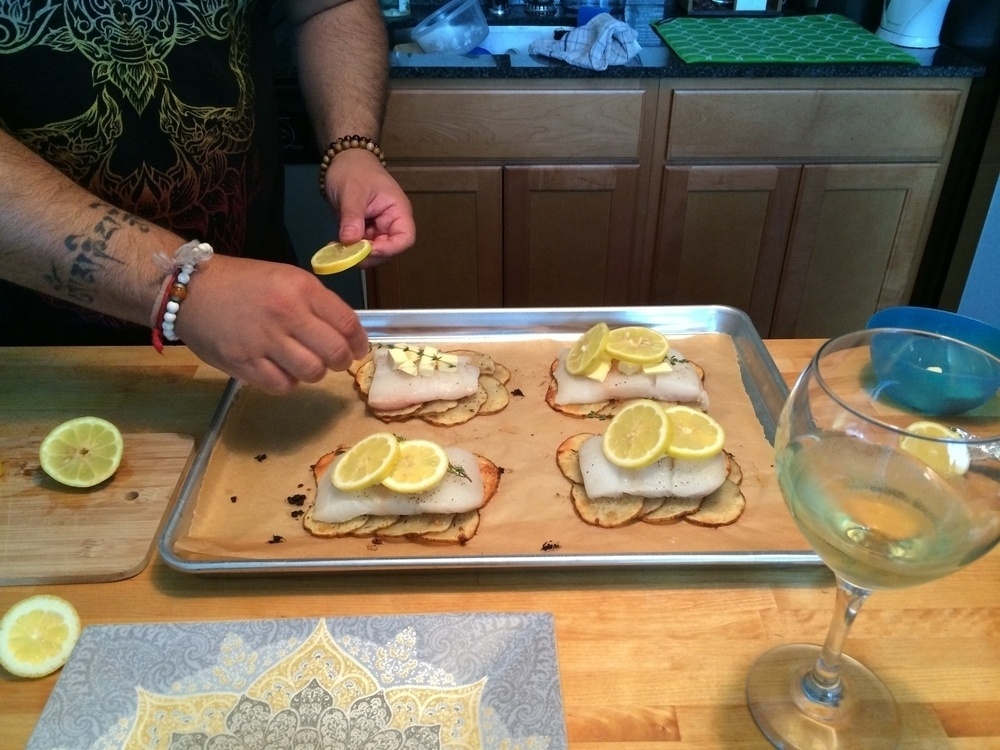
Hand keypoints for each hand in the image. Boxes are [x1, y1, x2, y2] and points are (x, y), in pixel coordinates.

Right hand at [175, 255, 368, 393]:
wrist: (191, 290)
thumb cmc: (242, 282)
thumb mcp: (285, 278)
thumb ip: (315, 303)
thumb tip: (343, 333)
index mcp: (301, 288)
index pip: (347, 323)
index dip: (359, 342)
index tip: (358, 349)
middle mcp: (287, 314)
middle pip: (334, 352)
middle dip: (342, 361)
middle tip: (336, 361)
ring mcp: (265, 340)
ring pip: (312, 372)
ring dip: (314, 373)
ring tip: (306, 364)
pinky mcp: (244, 363)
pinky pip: (282, 385)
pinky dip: (288, 382)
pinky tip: (282, 371)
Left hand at [322, 149, 415, 264]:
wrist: (343, 161)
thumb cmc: (354, 170)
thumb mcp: (352, 192)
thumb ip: (352, 217)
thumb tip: (350, 242)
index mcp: (398, 211)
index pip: (405, 238)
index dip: (389, 249)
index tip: (368, 250)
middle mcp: (391, 224)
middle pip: (389, 250)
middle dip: (369, 255)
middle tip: (347, 254)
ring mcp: (378, 229)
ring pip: (373, 252)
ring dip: (357, 255)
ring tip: (339, 248)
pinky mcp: (365, 232)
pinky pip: (361, 247)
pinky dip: (350, 250)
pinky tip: (336, 245)